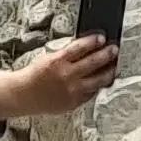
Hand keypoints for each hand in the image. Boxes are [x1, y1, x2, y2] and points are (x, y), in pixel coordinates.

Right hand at [0, 34, 117, 120]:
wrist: (26, 94)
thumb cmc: (36, 75)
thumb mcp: (49, 57)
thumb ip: (66, 55)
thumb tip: (86, 49)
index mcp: (57, 61)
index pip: (79, 47)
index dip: (92, 41)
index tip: (102, 38)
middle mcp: (66, 76)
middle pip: (92, 63)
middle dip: (106, 54)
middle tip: (114, 49)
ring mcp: (72, 90)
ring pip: (97, 80)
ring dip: (108, 71)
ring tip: (114, 66)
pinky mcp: (75, 102)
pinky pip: (91, 93)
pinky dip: (98, 86)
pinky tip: (104, 81)